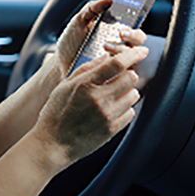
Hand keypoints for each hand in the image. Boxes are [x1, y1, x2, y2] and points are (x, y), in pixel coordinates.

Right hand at [32, 44, 148, 170]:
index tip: (142, 50)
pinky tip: (110, 111)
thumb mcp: (65, 85)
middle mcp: (98, 99)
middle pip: (131, 78)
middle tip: (119, 77)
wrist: (52, 144)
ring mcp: (107, 116)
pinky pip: (130, 113)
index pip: (117, 64)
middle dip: (129, 74)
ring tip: (112, 96)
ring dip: (127, 92)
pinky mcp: (112, 130)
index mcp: (85, 84)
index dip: (133, 54)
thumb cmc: (56, 112)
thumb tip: (107, 56)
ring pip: (134, 95)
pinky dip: (124, 109)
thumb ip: (86, 69)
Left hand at [52, 0, 147, 77]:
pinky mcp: (113, 79)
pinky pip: (124, 76)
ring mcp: (118, 65)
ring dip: (123, 52)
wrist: (58, 65)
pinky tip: (105, 64)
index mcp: (115, 33)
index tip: (125, 24)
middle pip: (139, 43)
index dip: (135, 25)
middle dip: (133, 37)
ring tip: (106, 46)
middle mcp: (121, 48)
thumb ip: (91, 8)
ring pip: (133, 59)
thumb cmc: (70, 43)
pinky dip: (119, 70)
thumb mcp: (78, 22)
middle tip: (121, 34)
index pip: (134, 28)